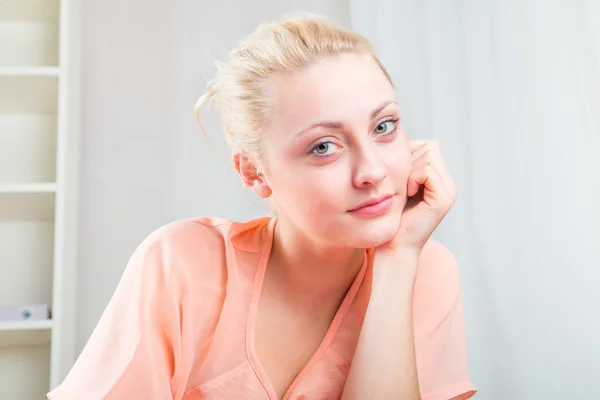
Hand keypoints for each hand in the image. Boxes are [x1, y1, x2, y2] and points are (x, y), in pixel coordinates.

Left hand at [378, 140, 456, 254]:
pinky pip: (427, 170)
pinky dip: (413, 178)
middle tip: (402, 184)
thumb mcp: (399, 182)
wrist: (392, 243)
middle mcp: (449, 184)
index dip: (410, 154)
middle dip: (410, 161)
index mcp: (440, 179)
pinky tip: (408, 193)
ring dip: (410, 170)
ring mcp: (449, 191)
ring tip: (405, 190)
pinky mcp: (443, 199)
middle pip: (430, 148)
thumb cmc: (391, 214)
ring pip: (429, 156)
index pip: (430, 146)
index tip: (399, 175)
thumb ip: (407, 162)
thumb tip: (405, 138)